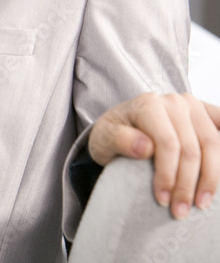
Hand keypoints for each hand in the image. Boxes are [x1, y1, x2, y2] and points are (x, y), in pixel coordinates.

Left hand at [88, 92, 219, 218]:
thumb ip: (119, 139)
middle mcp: (174, 101)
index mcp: (149, 104)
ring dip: (210, 178)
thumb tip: (145, 147)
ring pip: (212, 144)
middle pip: (191, 148)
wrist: (120, 125)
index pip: (168, 144)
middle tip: (180, 212)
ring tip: (201, 204)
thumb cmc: (113, 133)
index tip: (162, 200)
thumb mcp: (104, 137)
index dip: (169, 175)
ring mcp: (192, 106)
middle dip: (188, 184)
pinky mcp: (203, 113)